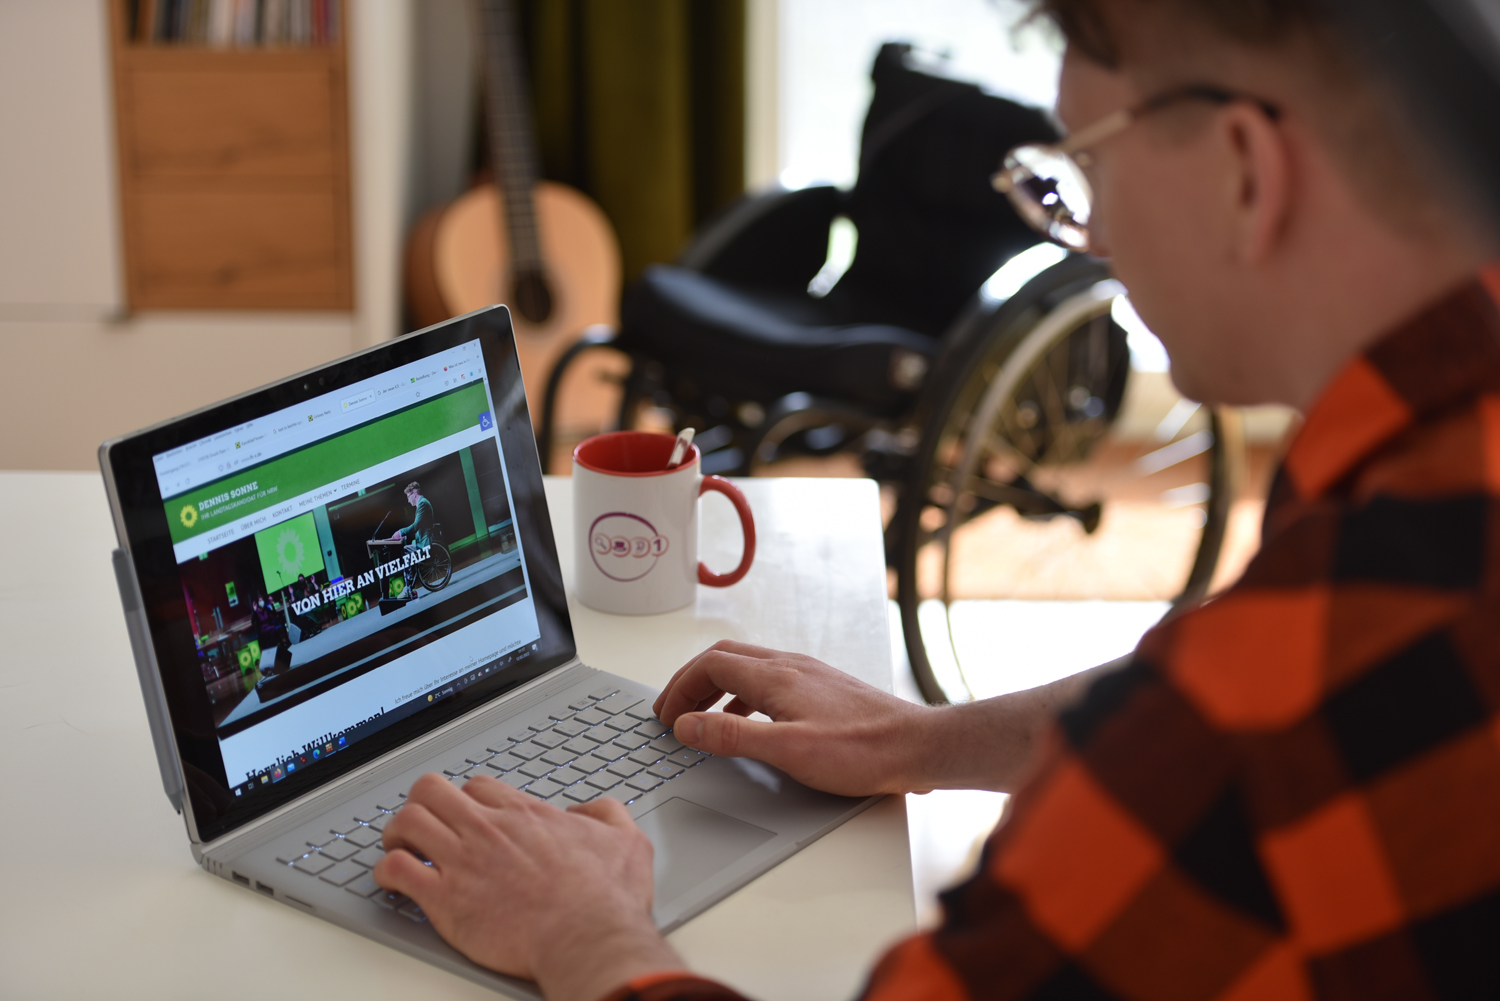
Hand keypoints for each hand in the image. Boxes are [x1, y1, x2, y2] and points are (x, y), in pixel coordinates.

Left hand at [373, 773, 681, 1000]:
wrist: (587, 940)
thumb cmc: (605, 900)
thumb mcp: (626, 841)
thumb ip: (606, 814)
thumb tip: (588, 811)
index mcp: (524, 815)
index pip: (477, 786)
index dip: (468, 799)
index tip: (468, 816)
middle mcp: (488, 830)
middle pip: (431, 790)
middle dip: (421, 803)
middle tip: (423, 822)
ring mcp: (463, 862)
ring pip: (407, 822)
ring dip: (396, 833)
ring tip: (399, 846)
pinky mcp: (445, 899)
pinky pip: (397, 871)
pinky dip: (387, 873)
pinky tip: (392, 882)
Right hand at [653, 641, 937, 795]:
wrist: (918, 747)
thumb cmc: (862, 751)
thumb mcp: (786, 750)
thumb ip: (731, 737)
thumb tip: (686, 725)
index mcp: (775, 675)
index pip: (710, 663)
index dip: (679, 686)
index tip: (664, 713)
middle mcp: (791, 665)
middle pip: (726, 657)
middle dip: (692, 680)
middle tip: (673, 708)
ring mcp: (810, 675)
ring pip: (749, 667)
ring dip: (718, 687)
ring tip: (703, 716)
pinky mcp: (825, 689)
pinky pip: (771, 680)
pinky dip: (745, 695)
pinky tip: (751, 722)